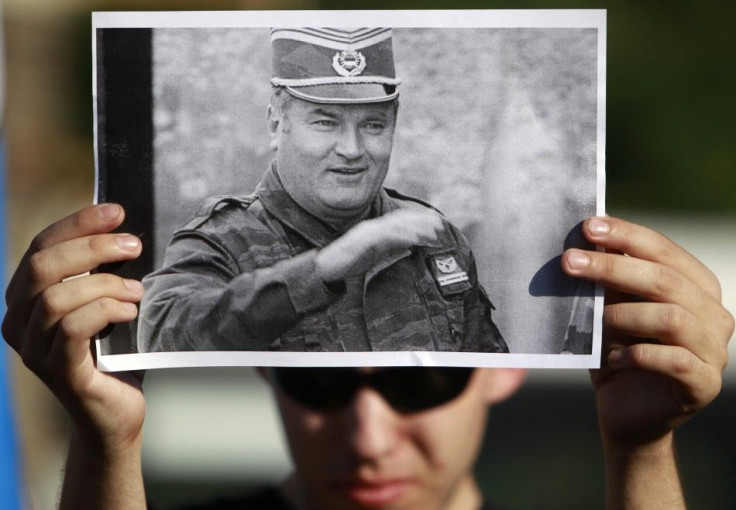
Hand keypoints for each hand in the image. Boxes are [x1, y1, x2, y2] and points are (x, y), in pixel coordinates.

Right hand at [2, 204, 145, 450]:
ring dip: (106, 285)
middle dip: (93, 248)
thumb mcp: (103, 303)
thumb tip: (121, 228)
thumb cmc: (114, 353)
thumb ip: (98, 272)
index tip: (117, 210)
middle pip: (43, 267)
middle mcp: (20, 323)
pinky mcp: (59, 372)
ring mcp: (35, 350)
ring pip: (57, 297)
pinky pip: (74, 329)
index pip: (41, 247)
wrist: (116, 412)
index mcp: (26, 298)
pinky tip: (131, 312)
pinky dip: (106, 311)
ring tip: (138, 291)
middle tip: (134, 246)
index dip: (78, 224)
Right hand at [316, 209, 444, 282]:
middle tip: (439, 223)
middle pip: (401, 220)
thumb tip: (409, 247)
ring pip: (395, 226)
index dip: (419, 220)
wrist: (327, 267)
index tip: (437, 221)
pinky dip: (399, 236)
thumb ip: (392, 249)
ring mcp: (367, 233)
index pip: (401, 221)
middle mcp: (373, 228)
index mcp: (377, 230)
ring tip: (430, 231)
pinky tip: (412, 238)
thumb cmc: (349, 261)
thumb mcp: (376, 255)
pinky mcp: (362, 241)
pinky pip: (384, 236)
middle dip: (421, 221)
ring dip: (414, 227)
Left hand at [562, 217, 732, 448]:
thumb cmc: (616, 351)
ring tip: (595, 322)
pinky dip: (636, 355)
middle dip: (612, 268)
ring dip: (624, 315)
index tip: (587, 227)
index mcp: (695, 286)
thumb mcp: (609, 309)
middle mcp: (713, 314)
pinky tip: (611, 359)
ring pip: (671, 318)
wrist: (623, 412)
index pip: (663, 250)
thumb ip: (608, 280)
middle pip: (665, 280)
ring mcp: (714, 351)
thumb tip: (584, 240)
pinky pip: (674, 361)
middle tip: (569, 262)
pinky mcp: (704, 385)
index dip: (626, 235)